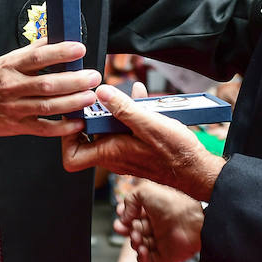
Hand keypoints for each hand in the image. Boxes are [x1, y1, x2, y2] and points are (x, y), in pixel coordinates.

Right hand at [0, 39, 99, 137]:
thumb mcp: (5, 60)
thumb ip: (30, 51)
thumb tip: (53, 37)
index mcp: (11, 66)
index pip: (38, 57)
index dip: (60, 52)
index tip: (79, 49)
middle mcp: (13, 86)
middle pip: (47, 84)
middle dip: (74, 80)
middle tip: (93, 76)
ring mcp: (15, 108)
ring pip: (48, 106)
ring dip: (72, 102)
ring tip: (90, 97)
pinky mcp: (17, 126)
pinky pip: (43, 128)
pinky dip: (62, 127)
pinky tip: (77, 122)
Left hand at [61, 84, 224, 199]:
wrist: (195, 169)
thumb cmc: (176, 154)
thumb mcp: (149, 124)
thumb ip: (124, 109)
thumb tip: (102, 93)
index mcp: (110, 153)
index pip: (72, 155)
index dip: (67, 135)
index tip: (75, 114)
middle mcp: (113, 156)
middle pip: (89, 135)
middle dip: (95, 111)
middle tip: (101, 95)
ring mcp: (124, 153)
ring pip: (108, 130)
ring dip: (115, 110)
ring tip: (127, 94)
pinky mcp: (136, 148)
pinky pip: (124, 130)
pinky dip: (130, 114)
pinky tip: (141, 98)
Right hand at [115, 182, 203, 261]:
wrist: (193, 222)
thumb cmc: (173, 204)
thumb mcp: (147, 190)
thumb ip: (130, 198)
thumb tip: (124, 215)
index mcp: (153, 209)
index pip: (133, 214)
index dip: (125, 215)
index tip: (122, 215)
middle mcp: (156, 225)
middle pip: (132, 230)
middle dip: (124, 229)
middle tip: (123, 227)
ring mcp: (160, 241)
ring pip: (138, 244)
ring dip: (133, 241)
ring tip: (137, 236)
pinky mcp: (164, 256)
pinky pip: (147, 260)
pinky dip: (141, 256)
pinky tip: (142, 248)